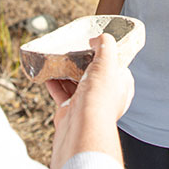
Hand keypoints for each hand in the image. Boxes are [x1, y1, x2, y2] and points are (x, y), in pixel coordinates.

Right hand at [45, 33, 133, 168]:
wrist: (81, 129)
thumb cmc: (99, 98)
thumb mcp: (108, 62)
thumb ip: (105, 45)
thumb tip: (98, 39)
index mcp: (121, 87)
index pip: (118, 67)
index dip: (109, 56)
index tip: (97, 46)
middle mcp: (105, 97)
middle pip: (95, 75)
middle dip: (84, 64)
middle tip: (75, 51)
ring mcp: (87, 105)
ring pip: (76, 84)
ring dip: (67, 72)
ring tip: (59, 59)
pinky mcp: (70, 111)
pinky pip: (61, 94)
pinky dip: (54, 83)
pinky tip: (47, 74)